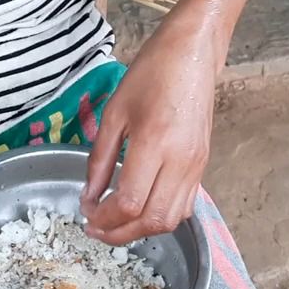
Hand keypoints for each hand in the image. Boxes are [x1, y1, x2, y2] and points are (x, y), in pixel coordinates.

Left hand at [81, 8, 217, 244]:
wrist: (193, 54)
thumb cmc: (151, 74)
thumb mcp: (115, 112)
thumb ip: (100, 158)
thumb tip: (89, 195)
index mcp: (154, 143)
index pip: (129, 202)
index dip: (104, 217)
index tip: (86, 213)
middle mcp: (180, 160)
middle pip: (152, 220)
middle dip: (120, 233)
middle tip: (96, 228)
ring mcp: (196, 165)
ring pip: (171, 219)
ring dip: (141, 230)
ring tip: (116, 222)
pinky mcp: (203, 164)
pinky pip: (185, 205)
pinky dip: (161, 217)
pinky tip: (141, 207)